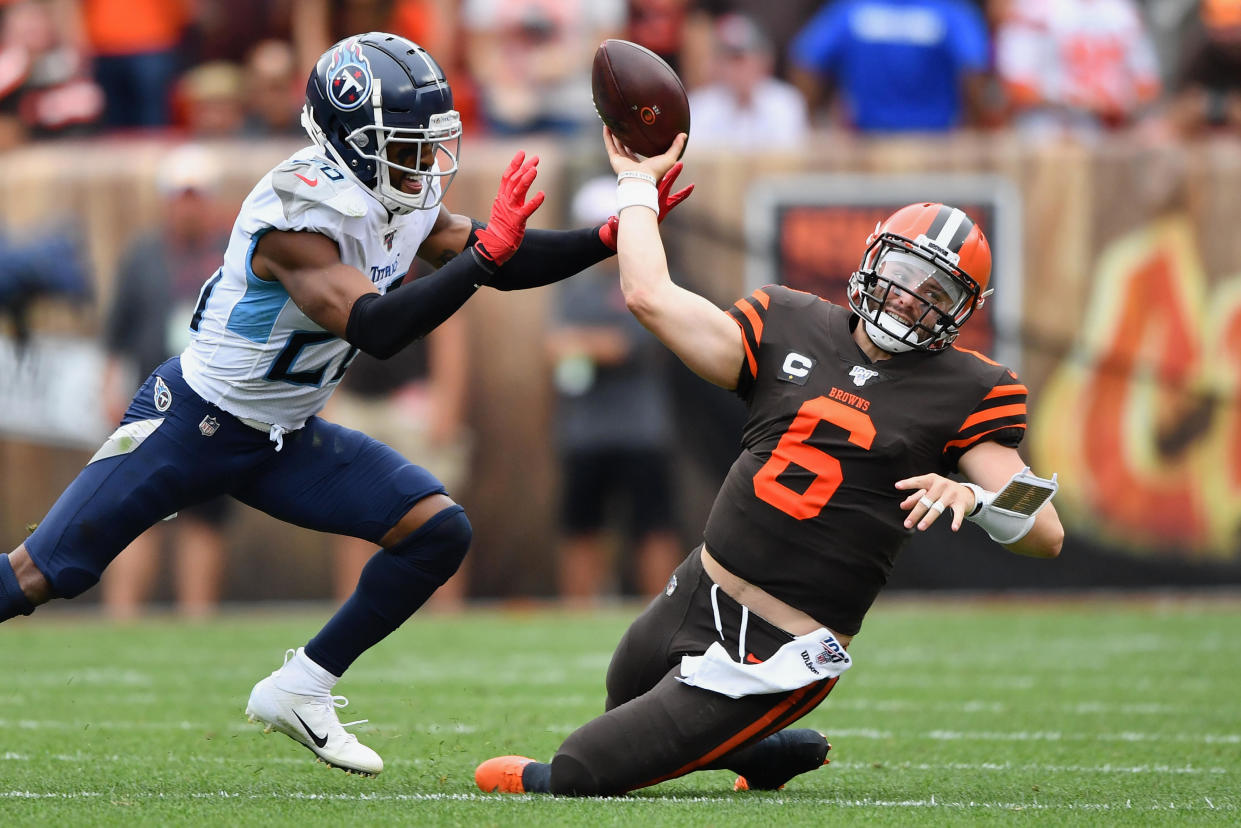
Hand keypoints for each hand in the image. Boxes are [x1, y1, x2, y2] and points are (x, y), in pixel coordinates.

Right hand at [473, 151, 545, 266]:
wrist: (493, 246)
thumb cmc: (501, 229)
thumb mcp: (504, 209)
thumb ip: (511, 196)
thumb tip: (519, 185)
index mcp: (501, 198)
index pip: (507, 176)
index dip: (515, 164)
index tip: (522, 153)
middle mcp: (505, 202)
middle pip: (514, 180)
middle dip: (524, 168)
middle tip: (536, 159)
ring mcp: (510, 211)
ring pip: (517, 191)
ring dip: (526, 180)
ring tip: (535, 170)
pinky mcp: (516, 222)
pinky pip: (526, 210)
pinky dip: (534, 202)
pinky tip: (542, 195)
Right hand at [598, 131, 693, 249]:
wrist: (642, 181)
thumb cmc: (656, 173)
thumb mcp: (670, 158)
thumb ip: (676, 147)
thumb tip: (684, 135)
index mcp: (641, 164)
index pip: (638, 152)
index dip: (638, 142)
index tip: (639, 132)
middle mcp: (629, 163)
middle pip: (625, 147)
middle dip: (624, 137)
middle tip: (624, 125)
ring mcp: (621, 162)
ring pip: (616, 145)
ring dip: (614, 134)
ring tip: (613, 122)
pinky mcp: (615, 160)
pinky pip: (610, 145)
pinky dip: (607, 136)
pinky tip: (606, 125)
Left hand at [894, 473, 977, 531]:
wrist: (966, 493)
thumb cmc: (942, 492)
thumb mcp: (929, 491)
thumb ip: (915, 497)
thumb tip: (902, 506)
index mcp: (931, 480)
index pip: (917, 482)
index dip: (908, 484)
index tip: (897, 486)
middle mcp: (941, 485)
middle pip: (925, 501)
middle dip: (915, 513)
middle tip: (907, 524)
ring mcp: (951, 494)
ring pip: (937, 508)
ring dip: (928, 518)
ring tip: (920, 527)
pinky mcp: (960, 503)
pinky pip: (958, 513)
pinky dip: (956, 521)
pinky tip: (953, 528)